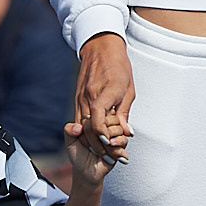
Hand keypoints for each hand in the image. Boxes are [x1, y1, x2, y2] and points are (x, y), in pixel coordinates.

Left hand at [61, 121, 114, 190]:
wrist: (86, 171)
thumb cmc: (78, 155)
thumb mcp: (70, 142)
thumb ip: (69, 130)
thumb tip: (79, 127)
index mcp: (93, 121)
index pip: (96, 114)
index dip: (90, 128)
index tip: (83, 141)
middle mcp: (105, 125)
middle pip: (109, 119)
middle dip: (100, 135)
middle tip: (92, 147)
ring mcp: (114, 134)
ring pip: (118, 128)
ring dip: (108, 141)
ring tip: (100, 152)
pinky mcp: (121, 145)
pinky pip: (123, 140)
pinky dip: (116, 147)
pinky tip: (108, 154)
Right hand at [75, 35, 134, 161]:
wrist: (101, 49)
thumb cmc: (119, 67)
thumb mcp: (128, 90)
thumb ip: (124, 113)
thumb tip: (127, 132)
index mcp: (103, 93)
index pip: (98, 120)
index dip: (103, 135)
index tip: (110, 143)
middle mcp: (88, 97)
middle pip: (88, 128)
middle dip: (98, 145)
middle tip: (110, 156)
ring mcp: (80, 98)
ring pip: (82, 126)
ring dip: (92, 140)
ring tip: (104, 149)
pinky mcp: (77, 98)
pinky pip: (80, 119)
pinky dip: (87, 130)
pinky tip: (96, 137)